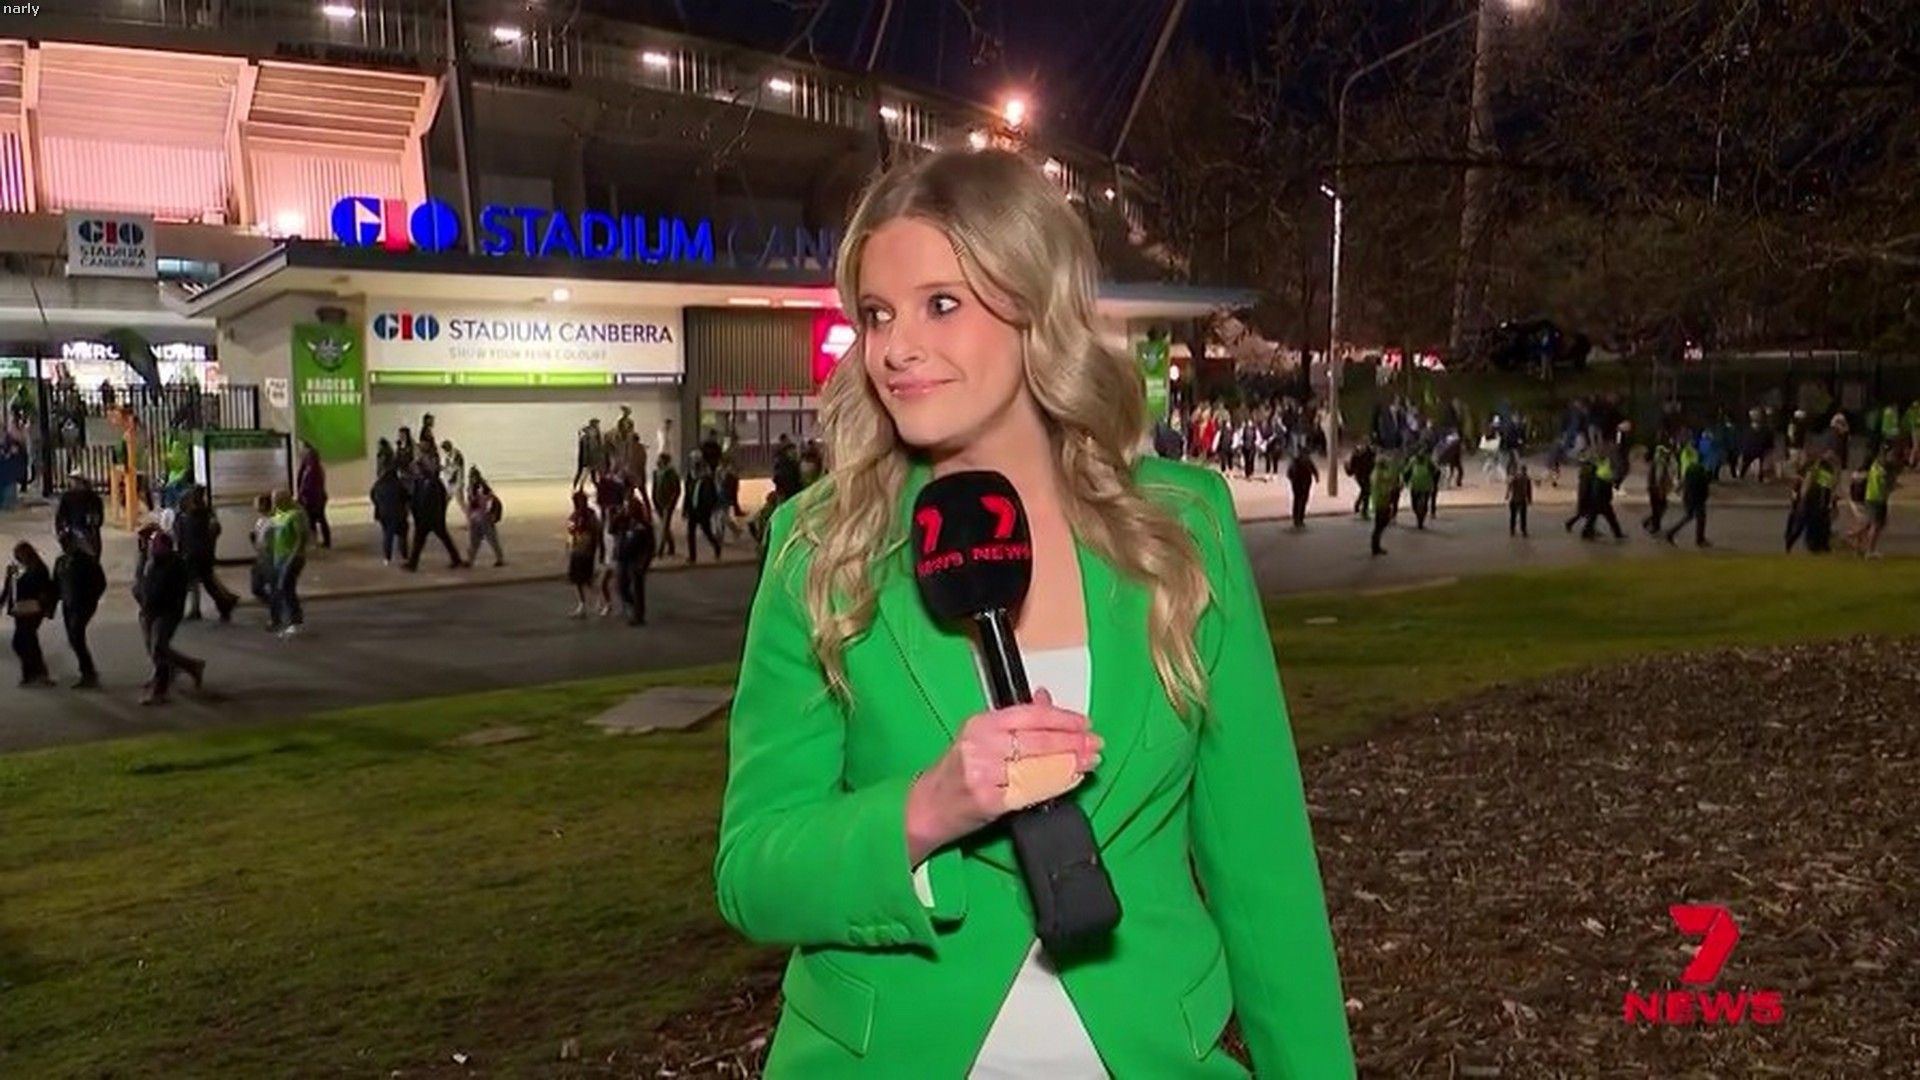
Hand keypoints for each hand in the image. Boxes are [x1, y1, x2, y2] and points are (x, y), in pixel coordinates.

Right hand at [905, 688, 1102, 863]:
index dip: (1062, 718)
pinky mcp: (990, 800)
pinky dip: (1056, 784)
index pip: (1029, 715)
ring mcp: (985, 773)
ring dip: (1070, 763)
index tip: (1085, 723)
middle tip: (1096, 743)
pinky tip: (1072, 779)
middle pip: (1037, 740)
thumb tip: (1046, 698)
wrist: (926, 808)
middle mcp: (981, 745)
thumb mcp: (981, 738)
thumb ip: (1016, 720)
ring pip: (1038, 765)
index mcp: (980, 723)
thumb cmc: (955, 773)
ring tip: (1091, 761)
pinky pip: (1032, 791)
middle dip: (1073, 742)